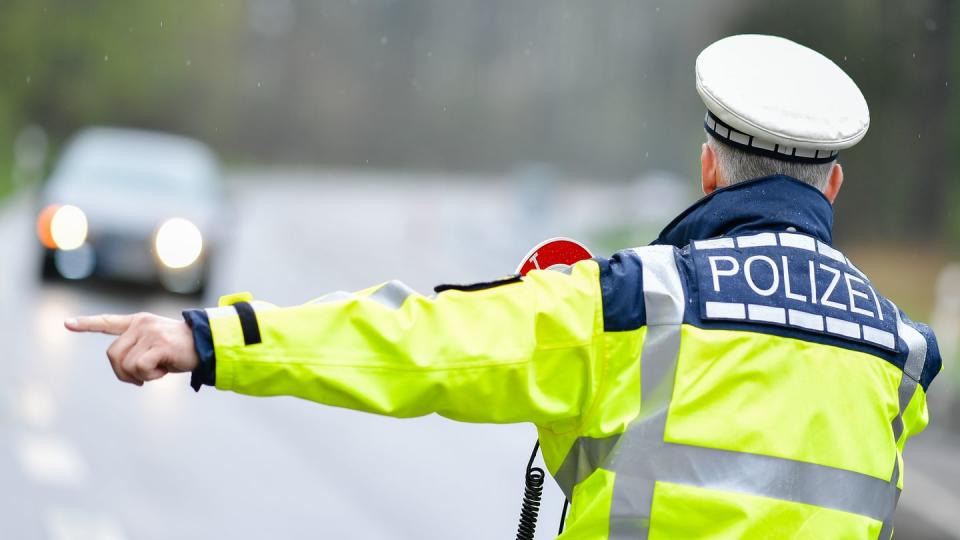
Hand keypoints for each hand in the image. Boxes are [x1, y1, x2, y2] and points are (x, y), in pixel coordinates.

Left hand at [65, 313, 198, 385]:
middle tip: (141, 378)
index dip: (87, 324)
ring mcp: (149, 333)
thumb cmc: (183, 350)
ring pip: (125, 364)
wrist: (208, 344)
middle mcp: (141, 324)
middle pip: (113, 355)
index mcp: (139, 322)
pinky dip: (150, 376)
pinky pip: (139, 368)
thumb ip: (138, 351)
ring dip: (140, 375)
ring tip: (158, 370)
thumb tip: (125, 372)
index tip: (67, 324)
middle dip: (122, 373)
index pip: (108, 322)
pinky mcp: (158, 344)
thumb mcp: (157, 347)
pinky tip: (164, 370)